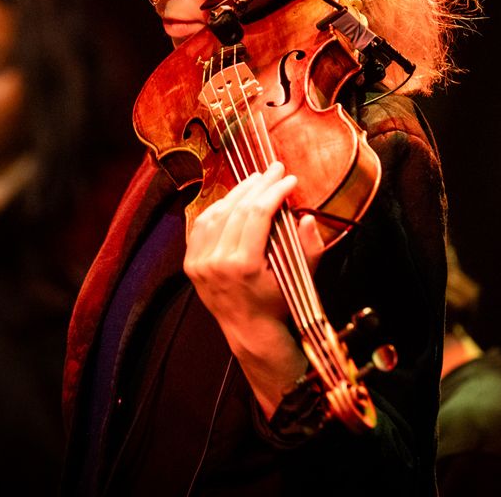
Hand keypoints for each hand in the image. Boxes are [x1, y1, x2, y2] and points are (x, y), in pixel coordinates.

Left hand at [184, 161, 324, 415]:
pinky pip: (201, 226)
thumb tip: (306, 217)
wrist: (250, 330)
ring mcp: (199, 263)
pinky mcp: (191, 264)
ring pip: (217, 213)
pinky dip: (218, 208)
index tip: (290, 179)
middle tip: (274, 169)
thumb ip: (309, 247)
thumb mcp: (301, 277)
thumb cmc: (280, 303)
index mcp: (244, 266)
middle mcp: (217, 263)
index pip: (258, 214)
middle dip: (259, 185)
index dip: (275, 191)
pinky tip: (233, 198)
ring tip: (256, 179)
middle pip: (237, 209)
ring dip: (238, 192)